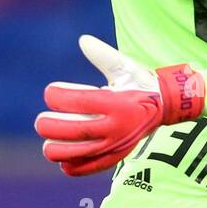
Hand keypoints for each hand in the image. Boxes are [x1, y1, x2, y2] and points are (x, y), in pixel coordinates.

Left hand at [34, 34, 205, 176]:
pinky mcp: (119, 154)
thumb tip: (83, 40)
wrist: (166, 106)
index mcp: (118, 102)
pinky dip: (78, 167)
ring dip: (60, 152)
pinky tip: (63, 164)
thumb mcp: (126, 66)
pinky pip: (96, 166)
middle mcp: (119, 126)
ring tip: (46, 146)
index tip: (49, 93)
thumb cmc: (141, 83)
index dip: (60, 98)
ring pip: (84, 153)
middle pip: (79, 131)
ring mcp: (118, 143)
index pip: (82, 102)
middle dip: (53, 128)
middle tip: (40, 122)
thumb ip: (104, 55)